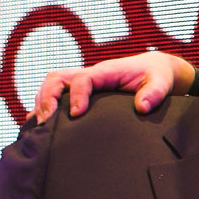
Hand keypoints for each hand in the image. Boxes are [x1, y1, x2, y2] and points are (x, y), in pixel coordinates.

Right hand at [31, 52, 196, 121]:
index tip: (76, 114)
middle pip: (57, 78)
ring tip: (40, 127)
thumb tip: (142, 107)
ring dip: (42, 103)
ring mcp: (82, 82)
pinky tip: (36, 126)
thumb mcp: (162, 83)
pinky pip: (55, 95)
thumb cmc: (157, 77)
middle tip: (47, 122)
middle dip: (48, 98)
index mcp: (106, 71)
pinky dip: (42, 107)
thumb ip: (154, 94)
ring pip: (51, 85)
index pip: (83, 78)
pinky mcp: (79, 92)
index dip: (76, 95)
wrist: (154, 70)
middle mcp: (90, 74)